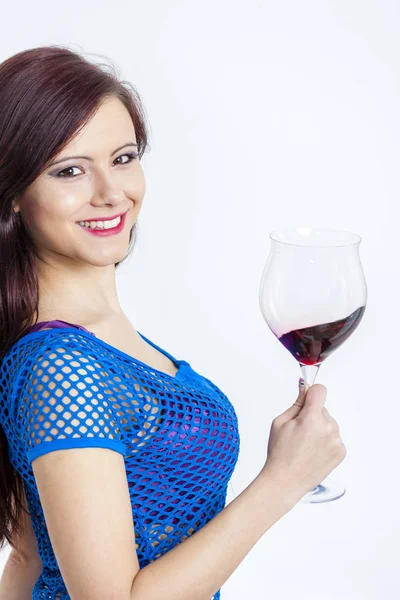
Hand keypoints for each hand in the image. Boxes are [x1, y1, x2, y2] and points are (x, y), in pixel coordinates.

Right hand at [261, 378, 345, 503]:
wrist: (286, 481)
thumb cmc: (280, 453)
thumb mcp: (280, 422)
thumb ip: (296, 403)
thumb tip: (305, 388)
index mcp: (311, 418)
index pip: (320, 391)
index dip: (311, 393)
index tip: (307, 398)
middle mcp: (328, 428)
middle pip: (322, 408)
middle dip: (312, 414)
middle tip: (299, 430)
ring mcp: (336, 441)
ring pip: (329, 423)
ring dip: (320, 428)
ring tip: (305, 444)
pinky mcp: (341, 451)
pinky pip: (334, 436)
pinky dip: (325, 440)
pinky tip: (313, 450)